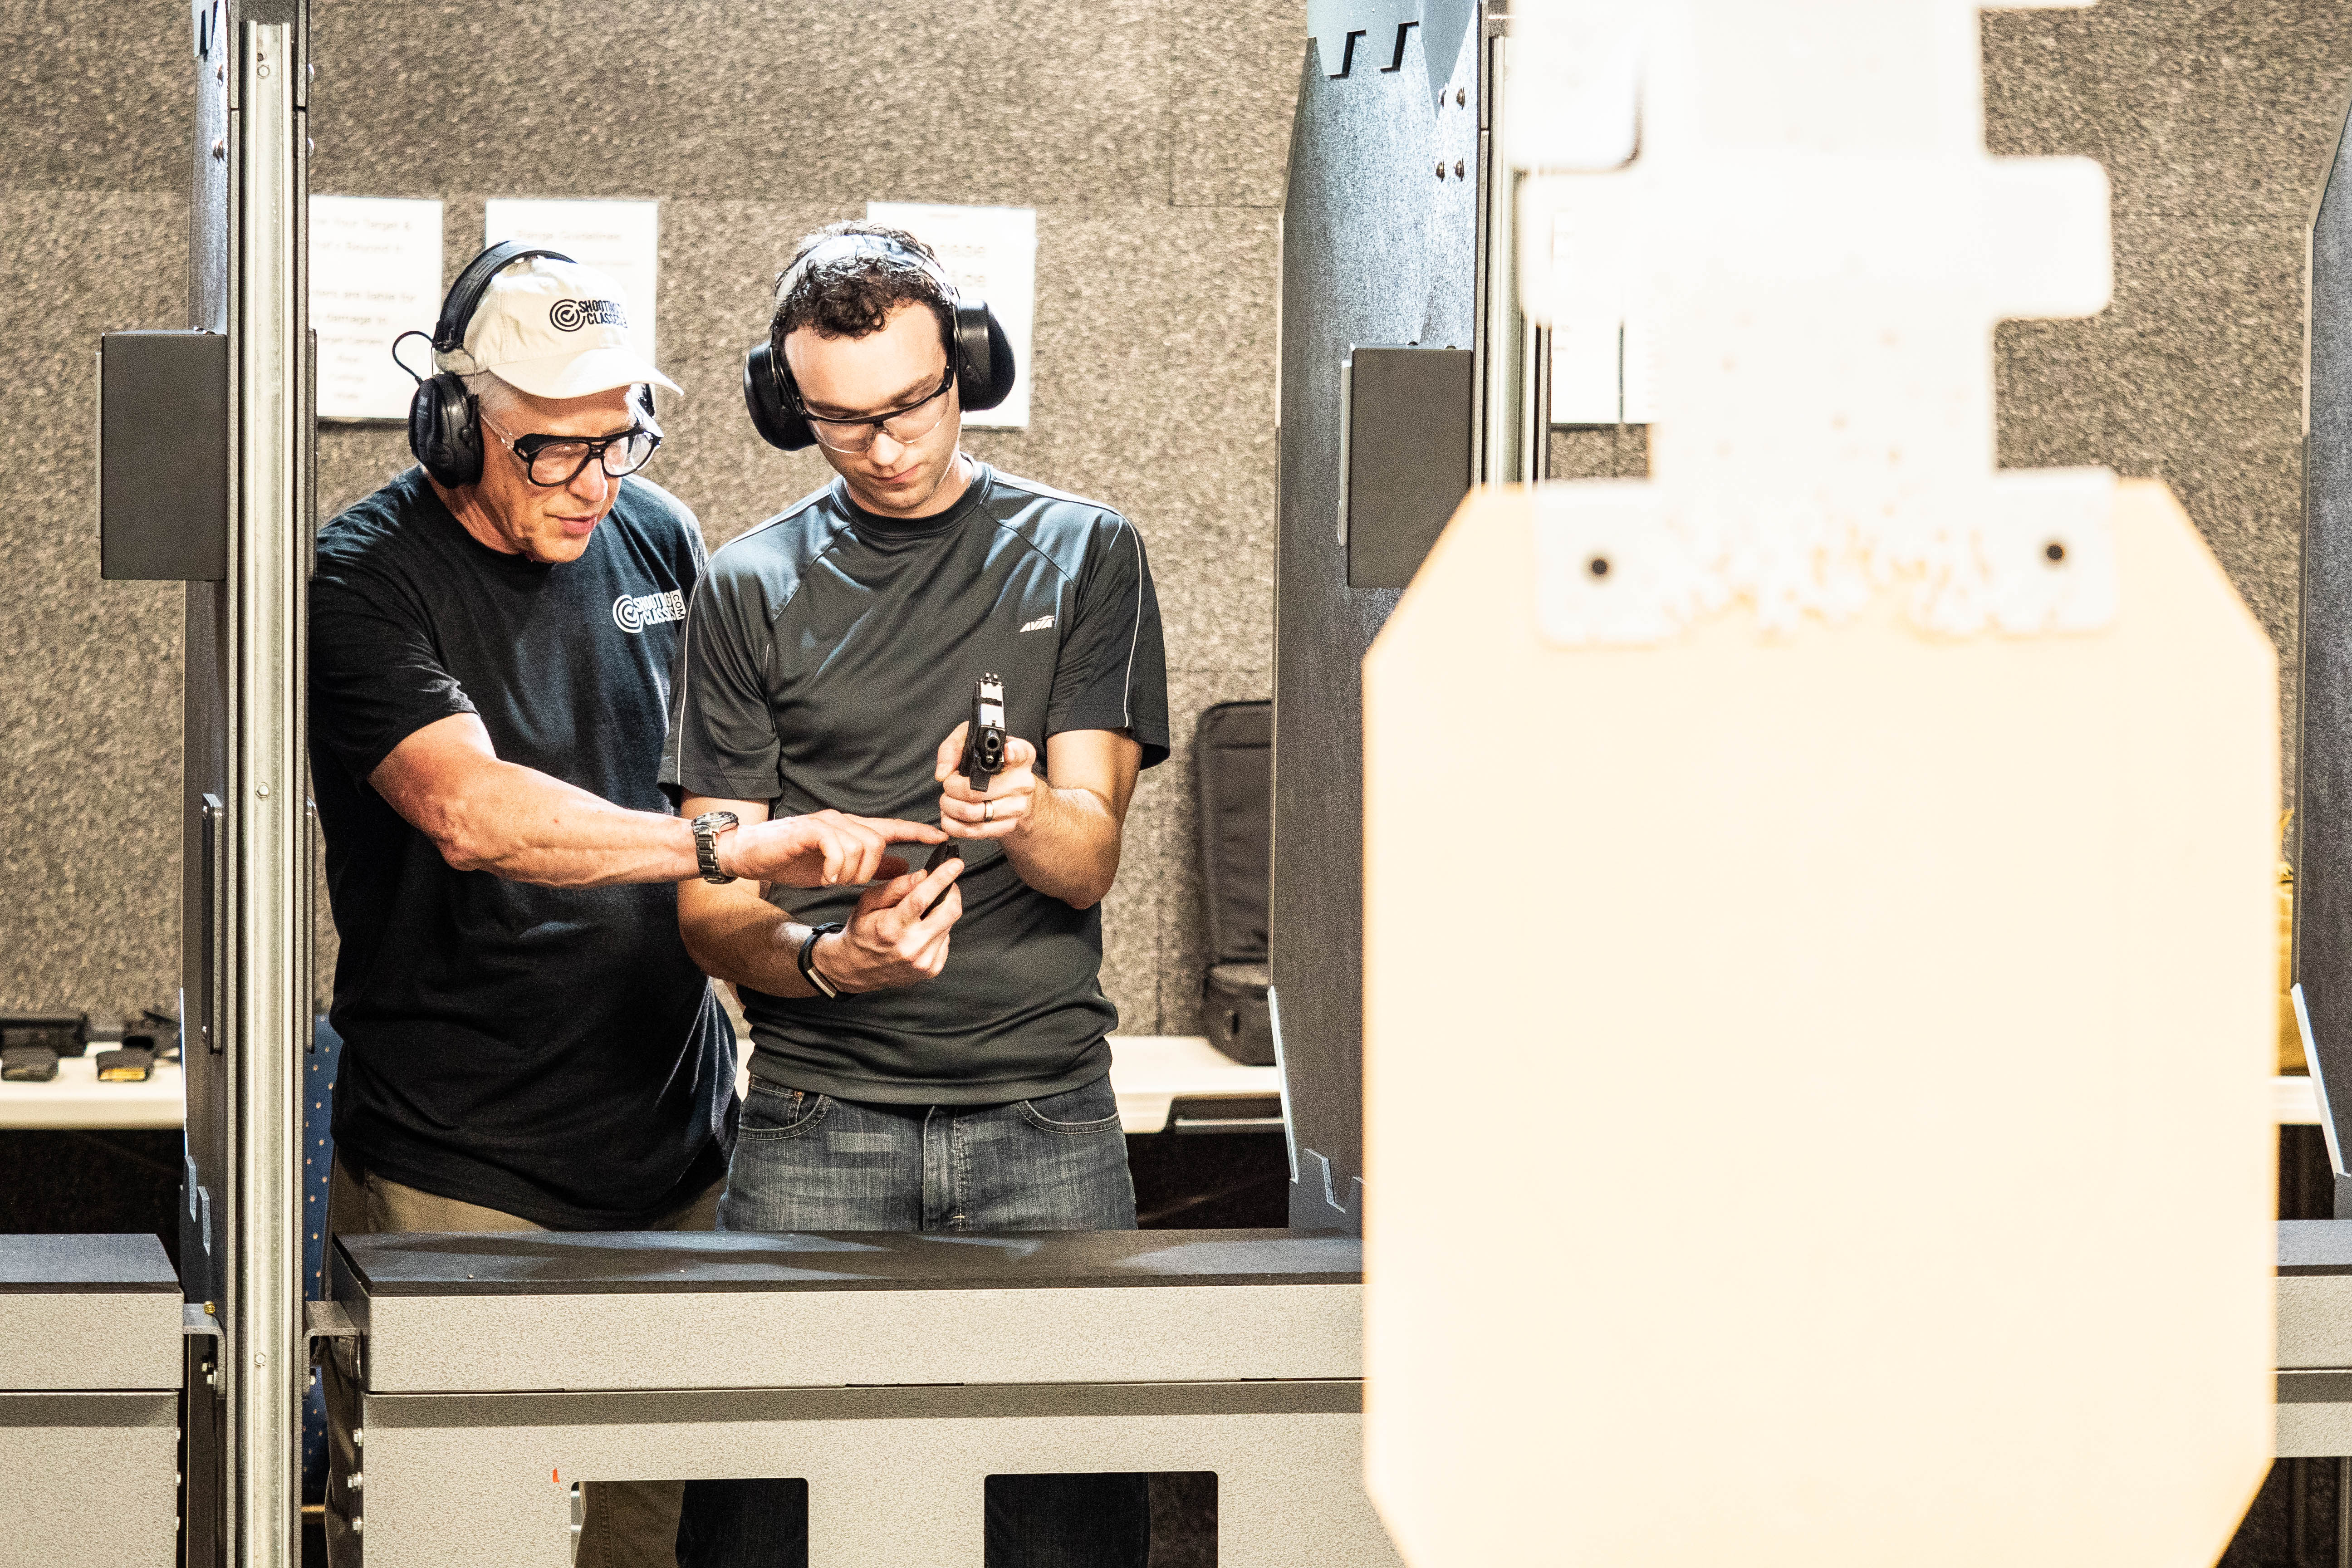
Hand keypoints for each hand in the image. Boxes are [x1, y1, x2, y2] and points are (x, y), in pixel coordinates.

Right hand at [722, 810, 944, 887]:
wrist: (748, 854)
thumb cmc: (791, 859)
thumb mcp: (837, 868)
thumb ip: (870, 865)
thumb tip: (903, 865)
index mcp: (851, 830)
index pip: (891, 827)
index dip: (916, 831)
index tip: (940, 837)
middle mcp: (842, 821)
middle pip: (878, 840)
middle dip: (870, 868)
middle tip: (847, 881)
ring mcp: (826, 823)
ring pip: (861, 844)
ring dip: (851, 870)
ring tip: (832, 879)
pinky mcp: (809, 829)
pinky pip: (838, 846)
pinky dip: (835, 866)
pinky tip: (824, 876)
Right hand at [812, 857, 965, 992]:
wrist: (856, 969)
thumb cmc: (862, 932)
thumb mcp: (867, 903)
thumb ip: (895, 887)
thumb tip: (922, 875)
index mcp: (891, 928)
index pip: (922, 898)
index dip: (942, 878)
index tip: (955, 864)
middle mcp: (911, 947)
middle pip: (949, 911)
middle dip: (952, 892)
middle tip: (945, 885)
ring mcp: (923, 961)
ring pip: (950, 924)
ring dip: (943, 911)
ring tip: (924, 912)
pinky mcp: (931, 969)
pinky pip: (946, 939)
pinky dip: (939, 929)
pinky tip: (923, 930)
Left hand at [935, 724, 1038, 842]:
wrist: (1014, 793)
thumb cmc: (992, 766)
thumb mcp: (974, 744)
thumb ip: (954, 748)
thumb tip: (943, 772)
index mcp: (1020, 757)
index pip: (1020, 753)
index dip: (1012, 752)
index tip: (1006, 752)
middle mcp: (1022, 782)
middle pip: (977, 790)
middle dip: (951, 788)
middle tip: (949, 784)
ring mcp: (1016, 807)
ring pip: (971, 812)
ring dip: (949, 807)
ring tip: (948, 799)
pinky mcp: (1006, 827)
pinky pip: (972, 831)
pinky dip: (953, 824)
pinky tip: (952, 815)